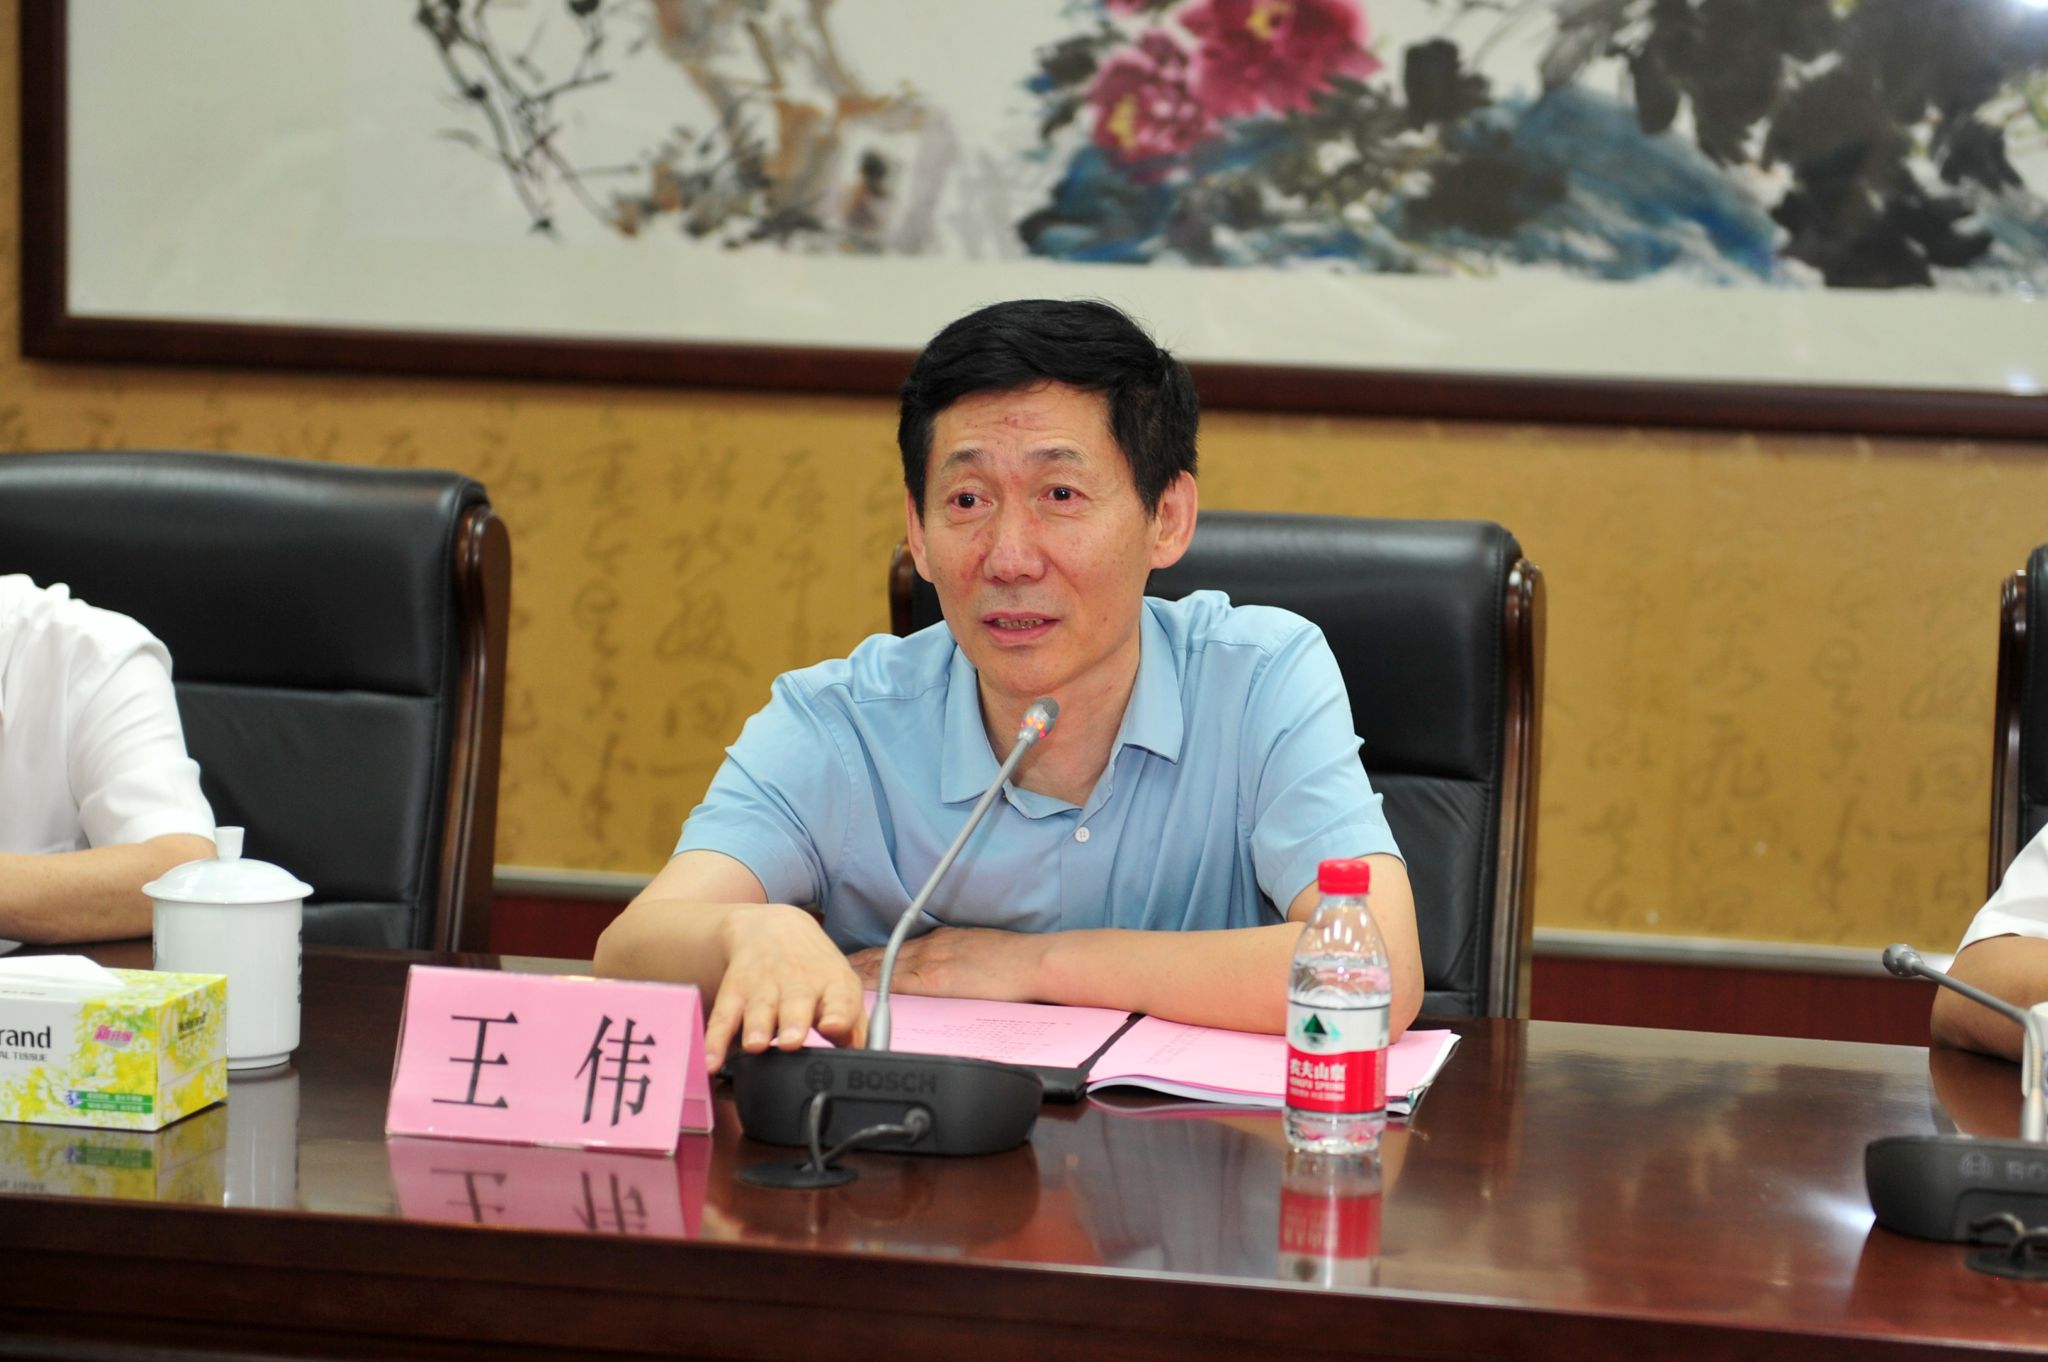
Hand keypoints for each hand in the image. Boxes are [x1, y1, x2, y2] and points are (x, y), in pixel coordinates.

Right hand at [704, 904, 866, 1068]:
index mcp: (833, 984)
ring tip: (755, 1045)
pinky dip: (715, 1040)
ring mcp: (764, 987)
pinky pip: (723, 1018)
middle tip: (791, 1041)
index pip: (841, 997)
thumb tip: (869, 1058)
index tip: (834, 1027)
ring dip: (756, 1027)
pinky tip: (711, 1060)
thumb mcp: (841, 990)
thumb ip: (857, 1028)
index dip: (839, 1013)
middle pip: (796, 1004)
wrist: (771, 929)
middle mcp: (798, 983)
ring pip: (759, 1009)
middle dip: (793, 1023)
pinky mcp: (735, 992)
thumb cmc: (813, 969)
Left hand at [847, 926, 1049, 1002]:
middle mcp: (932, 948)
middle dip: (853, 963)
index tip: (849, 961)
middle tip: (823, 968)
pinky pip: (896, 982)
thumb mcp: (981, 953)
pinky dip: (873, 985)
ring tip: (829, 979)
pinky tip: (854, 991)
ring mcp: (933, 962)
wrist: (1036, 962)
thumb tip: (948, 978)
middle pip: (882, 954)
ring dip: (855, 972)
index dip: (870, 956)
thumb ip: (958, 963)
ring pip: (882, 966)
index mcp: (944, 942)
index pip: (897, 948)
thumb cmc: (1017, 963)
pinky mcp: (938, 979)